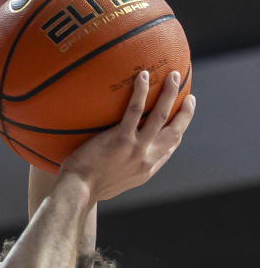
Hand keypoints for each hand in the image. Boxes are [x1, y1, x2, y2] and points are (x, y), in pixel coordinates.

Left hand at [59, 71, 195, 203]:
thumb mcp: (113, 183)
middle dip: (185, 112)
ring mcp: (136, 148)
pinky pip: (135, 110)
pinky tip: (143, 76)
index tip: (183, 119)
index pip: (169, 147)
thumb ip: (123, 169)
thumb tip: (118, 159)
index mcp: (146, 169)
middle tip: (189, 96)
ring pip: (161, 116)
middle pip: (174, 131)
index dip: (178, 131)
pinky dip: (142, 91)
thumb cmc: (87, 187)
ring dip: (170, 93)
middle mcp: (147, 159)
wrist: (78, 191)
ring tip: (173, 76)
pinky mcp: (121, 139)